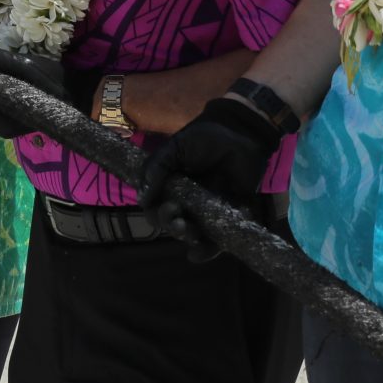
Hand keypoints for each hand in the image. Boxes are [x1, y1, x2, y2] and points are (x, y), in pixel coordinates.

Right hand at [137, 94, 284, 255]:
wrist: (241, 132)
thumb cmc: (205, 137)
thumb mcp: (175, 148)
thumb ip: (156, 168)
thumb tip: (142, 198)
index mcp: (171, 188)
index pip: (156, 210)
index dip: (157, 214)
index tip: (167, 207)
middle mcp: (188, 203)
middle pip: (174, 226)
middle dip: (173, 227)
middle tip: (179, 220)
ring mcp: (209, 211)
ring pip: (196, 236)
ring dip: (190, 241)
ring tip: (192, 233)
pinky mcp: (231, 214)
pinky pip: (221, 238)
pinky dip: (212, 248)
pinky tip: (202, 251)